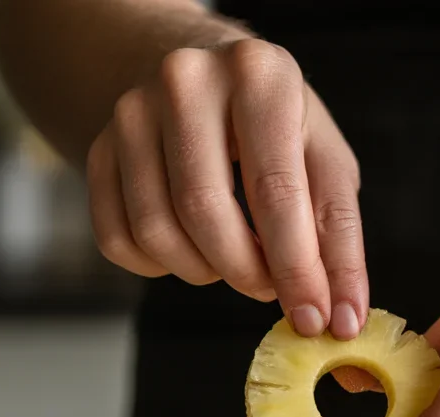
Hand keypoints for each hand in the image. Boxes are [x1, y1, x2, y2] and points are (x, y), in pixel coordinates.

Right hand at [85, 38, 366, 337]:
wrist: (201, 78)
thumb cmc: (275, 124)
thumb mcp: (323, 158)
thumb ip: (338, 234)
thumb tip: (343, 315)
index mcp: (259, 74)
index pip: (275, 191)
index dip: (298, 268)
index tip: (316, 319)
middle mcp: (186, 81)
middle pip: (205, 211)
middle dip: (247, 273)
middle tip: (272, 288)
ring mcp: (130, 112)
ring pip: (157, 231)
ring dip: (204, 271)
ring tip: (236, 257)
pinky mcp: (97, 148)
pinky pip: (118, 240)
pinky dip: (160, 266)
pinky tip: (192, 247)